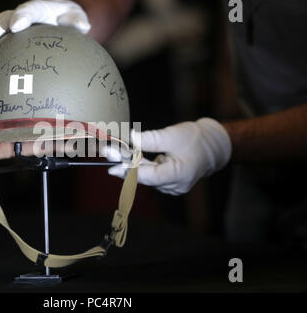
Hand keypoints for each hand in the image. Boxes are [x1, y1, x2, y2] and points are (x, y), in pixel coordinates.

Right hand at [0, 0, 90, 62]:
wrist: (58, 18)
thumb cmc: (69, 20)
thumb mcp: (76, 18)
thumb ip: (76, 22)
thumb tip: (83, 27)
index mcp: (39, 10)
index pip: (30, 10)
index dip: (22, 16)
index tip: (16, 26)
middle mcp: (21, 15)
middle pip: (4, 18)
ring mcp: (12, 25)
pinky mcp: (7, 36)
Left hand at [107, 118, 231, 194]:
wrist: (214, 145)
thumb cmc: (196, 139)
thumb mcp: (172, 135)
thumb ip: (150, 139)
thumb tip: (131, 138)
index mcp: (179, 175)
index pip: (148, 176)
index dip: (129, 170)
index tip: (111, 166)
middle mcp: (175, 186)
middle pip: (144, 177)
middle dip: (126, 164)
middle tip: (108, 153)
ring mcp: (173, 187)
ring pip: (147, 176)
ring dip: (133, 164)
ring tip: (118, 152)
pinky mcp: (170, 184)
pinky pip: (152, 176)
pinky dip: (143, 166)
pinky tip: (137, 156)